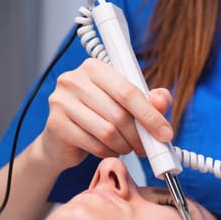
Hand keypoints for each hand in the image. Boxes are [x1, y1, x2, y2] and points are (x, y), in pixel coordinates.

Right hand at [40, 58, 173, 168]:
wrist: (62, 141)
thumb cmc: (99, 117)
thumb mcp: (129, 106)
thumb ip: (151, 101)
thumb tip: (161, 102)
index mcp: (95, 68)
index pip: (129, 92)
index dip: (150, 115)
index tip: (165, 134)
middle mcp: (74, 79)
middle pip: (120, 114)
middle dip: (138, 136)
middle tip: (145, 147)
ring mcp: (61, 100)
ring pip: (108, 131)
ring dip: (123, 146)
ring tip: (125, 147)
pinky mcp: (55, 124)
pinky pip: (93, 144)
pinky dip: (107, 152)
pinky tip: (108, 149)